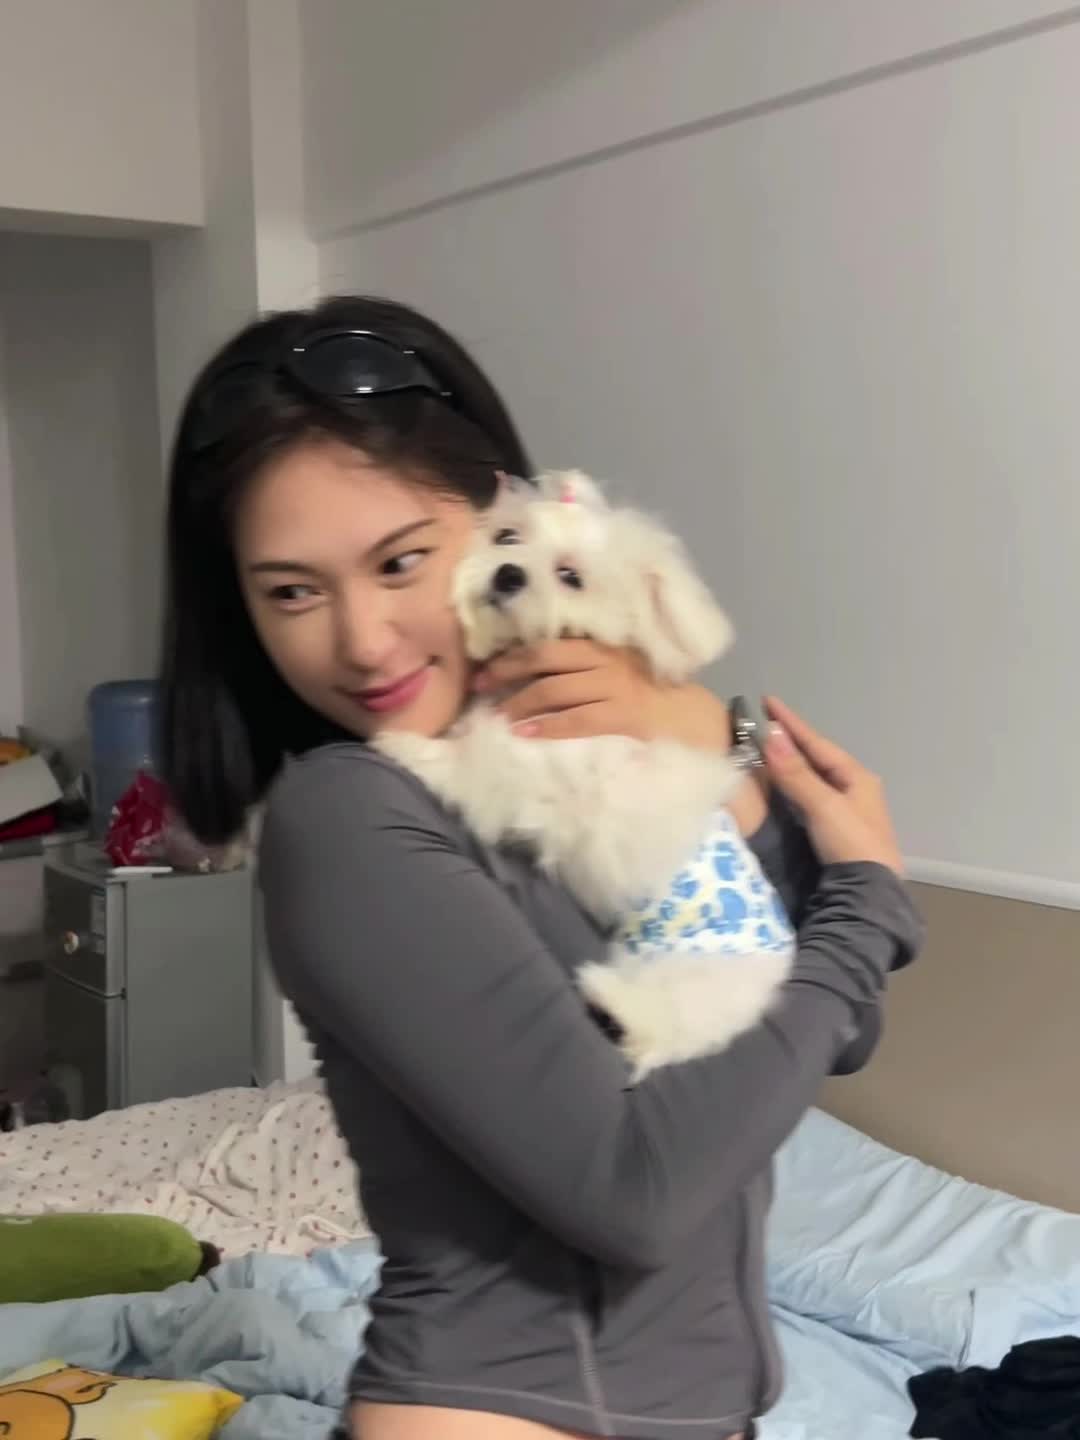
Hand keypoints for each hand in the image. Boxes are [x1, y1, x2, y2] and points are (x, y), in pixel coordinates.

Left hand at [473, 641, 769, 835]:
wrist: (701, 721)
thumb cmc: (657, 698)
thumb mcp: (622, 672)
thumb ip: (588, 669)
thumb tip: (540, 676)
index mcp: (604, 648)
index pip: (549, 644)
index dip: (512, 654)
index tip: (484, 665)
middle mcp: (607, 661)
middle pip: (544, 660)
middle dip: (507, 671)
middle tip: (479, 685)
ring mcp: (616, 687)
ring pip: (556, 689)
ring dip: (521, 702)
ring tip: (498, 714)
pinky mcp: (625, 715)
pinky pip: (579, 719)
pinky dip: (549, 725)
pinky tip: (526, 733)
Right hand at [762, 697, 902, 873]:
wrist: (870, 893)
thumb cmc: (851, 843)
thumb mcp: (822, 805)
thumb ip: (795, 773)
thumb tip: (769, 735)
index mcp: (858, 778)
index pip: (818, 744)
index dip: (792, 724)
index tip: (768, 701)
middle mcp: (856, 790)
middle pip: (819, 759)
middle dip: (793, 742)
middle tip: (767, 724)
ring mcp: (850, 812)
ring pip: (816, 779)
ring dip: (793, 764)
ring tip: (771, 750)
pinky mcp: (840, 832)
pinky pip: (813, 797)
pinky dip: (796, 786)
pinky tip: (786, 786)